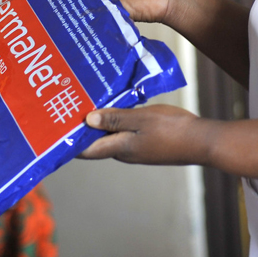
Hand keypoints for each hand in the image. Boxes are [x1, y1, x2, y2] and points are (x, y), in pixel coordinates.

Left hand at [78, 105, 210, 164]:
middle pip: (96, 143)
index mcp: (120, 148)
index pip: (86, 150)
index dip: (69, 143)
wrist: (202, 141)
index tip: (55, 130)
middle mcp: (124, 152)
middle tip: (68, 108)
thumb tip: (87, 121)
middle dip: (82, 129)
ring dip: (99, 123)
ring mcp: (137, 149)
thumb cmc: (172, 130)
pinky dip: (116, 121)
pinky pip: (125, 133)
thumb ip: (115, 119)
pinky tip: (116, 107)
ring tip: (88, 103)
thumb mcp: (141, 119)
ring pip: (110, 136)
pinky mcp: (147, 143)